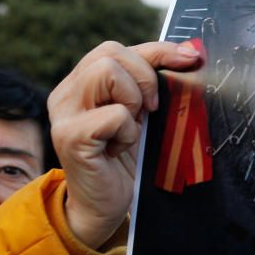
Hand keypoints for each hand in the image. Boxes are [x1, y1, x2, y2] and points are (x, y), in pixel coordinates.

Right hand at [48, 41, 201, 248]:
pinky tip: (120, 149)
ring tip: (131, 128)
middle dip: (145, 78)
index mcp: (81, 83)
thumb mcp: (144, 114)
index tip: (190, 59)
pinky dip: (128, 132)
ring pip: (108, 72)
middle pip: (111, 52)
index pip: (117, 48)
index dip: (158, 50)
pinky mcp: (71, 136)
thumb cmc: (127, 160)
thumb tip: (190, 52)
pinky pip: (115, 115)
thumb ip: (154, 83)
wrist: (106, 206)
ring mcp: (64, 114)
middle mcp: (66, 93)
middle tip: (150, 112)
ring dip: (134, 101)